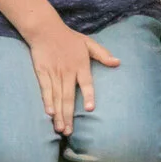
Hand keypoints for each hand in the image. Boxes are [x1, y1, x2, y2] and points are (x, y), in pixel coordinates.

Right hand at [24, 19, 120, 133]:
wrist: (45, 30)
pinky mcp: (42, 73)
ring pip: (56, 97)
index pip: (86, 83)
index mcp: (81, 65)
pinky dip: (47, 101)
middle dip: (69, 115)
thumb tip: (118, 62)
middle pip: (68, 96)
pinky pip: (45, 90)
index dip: (88, 95)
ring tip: (60, 129)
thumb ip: (103, 54)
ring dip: (58, 114)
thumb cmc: (69, 38)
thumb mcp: (89, 43)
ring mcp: (54, 73)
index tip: (89, 108)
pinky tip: (49, 113)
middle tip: (69, 132)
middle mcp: (67, 71)